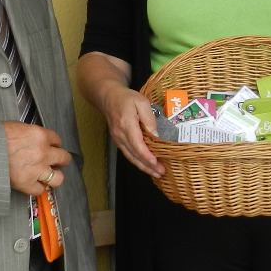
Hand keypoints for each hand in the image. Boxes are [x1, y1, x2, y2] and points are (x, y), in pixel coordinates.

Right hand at [3, 121, 71, 194]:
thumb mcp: (16, 127)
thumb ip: (30, 134)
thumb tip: (33, 140)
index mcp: (40, 135)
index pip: (57, 140)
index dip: (54, 144)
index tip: (52, 147)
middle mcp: (43, 152)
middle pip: (64, 158)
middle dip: (60, 160)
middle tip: (55, 162)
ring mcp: (37, 169)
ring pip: (58, 178)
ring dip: (54, 176)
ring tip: (49, 175)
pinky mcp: (26, 183)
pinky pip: (39, 190)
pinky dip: (36, 188)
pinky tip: (32, 184)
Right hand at [77, 52, 161, 177]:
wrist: (108, 97)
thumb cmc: (126, 98)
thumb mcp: (141, 102)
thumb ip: (149, 118)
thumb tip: (156, 134)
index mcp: (126, 124)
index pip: (136, 144)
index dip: (146, 156)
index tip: (156, 163)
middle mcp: (120, 134)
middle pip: (134, 155)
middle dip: (148, 166)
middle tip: (161, 173)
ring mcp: (117, 139)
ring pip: (130, 157)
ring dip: (143, 167)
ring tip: (156, 173)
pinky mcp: (118, 140)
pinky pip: (128, 154)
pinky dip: (138, 161)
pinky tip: (146, 165)